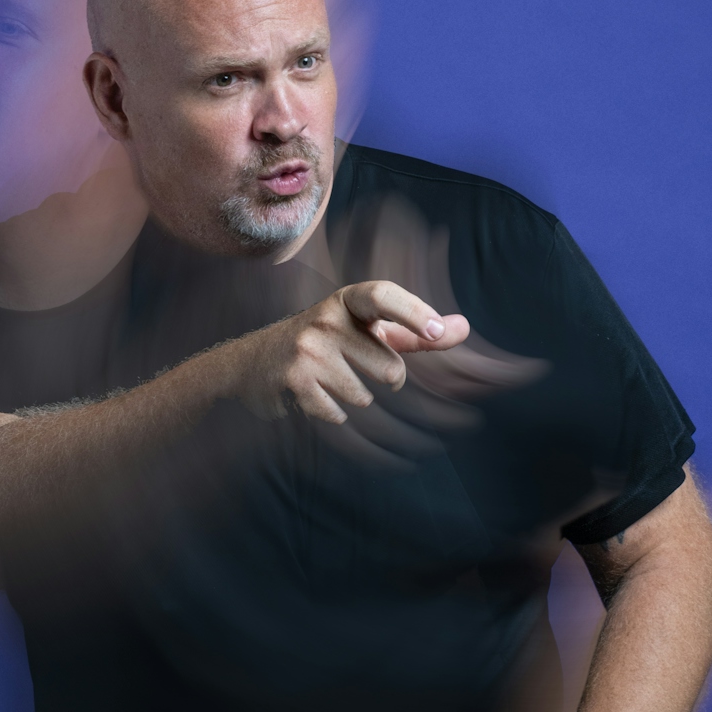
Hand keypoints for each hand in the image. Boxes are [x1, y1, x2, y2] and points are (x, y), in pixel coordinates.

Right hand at [222, 279, 469, 423]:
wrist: (250, 364)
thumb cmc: (323, 345)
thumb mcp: (364, 331)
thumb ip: (414, 332)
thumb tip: (461, 327)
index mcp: (347, 301)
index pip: (383, 295)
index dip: (413, 311)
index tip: (438, 331)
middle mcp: (325, 318)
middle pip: (388, 369)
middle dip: (382, 381)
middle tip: (354, 369)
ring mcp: (307, 350)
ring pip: (365, 398)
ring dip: (355, 400)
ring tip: (328, 383)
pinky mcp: (295, 382)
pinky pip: (340, 416)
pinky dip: (333, 416)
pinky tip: (314, 399)